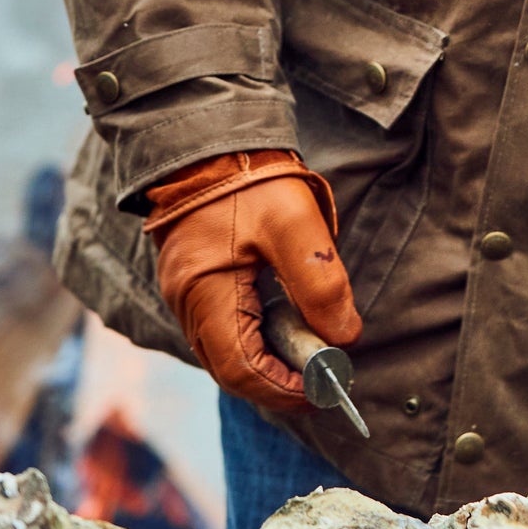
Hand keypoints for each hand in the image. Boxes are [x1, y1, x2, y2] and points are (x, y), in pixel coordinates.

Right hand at [146, 150, 360, 412]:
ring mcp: (184, 292)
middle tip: (321, 381)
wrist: (208, 138)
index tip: (323, 390)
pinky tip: (284, 324)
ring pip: (223, 351)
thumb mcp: (297, 226)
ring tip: (309, 355)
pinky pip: (220, 327)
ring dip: (266, 362)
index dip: (283, 389)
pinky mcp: (191, 279)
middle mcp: (186, 301)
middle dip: (276, 382)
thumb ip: (321, 284)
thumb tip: (343, 337)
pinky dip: (253, 338)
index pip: (240, 369)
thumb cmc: (250, 178)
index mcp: (205, 292)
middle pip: (229, 368)